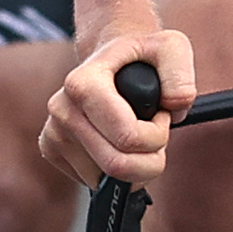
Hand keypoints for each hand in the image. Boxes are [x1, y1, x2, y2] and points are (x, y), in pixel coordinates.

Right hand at [39, 24, 184, 188]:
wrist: (112, 59)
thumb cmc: (142, 56)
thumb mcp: (172, 49)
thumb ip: (180, 78)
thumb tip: (174, 111)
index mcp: (83, 83)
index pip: (128, 138)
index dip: (157, 135)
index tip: (161, 115)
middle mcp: (62, 108)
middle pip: (117, 166)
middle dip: (149, 159)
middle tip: (154, 134)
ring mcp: (54, 132)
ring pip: (105, 180)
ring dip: (133, 167)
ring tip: (134, 134)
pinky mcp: (52, 150)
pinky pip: (93, 181)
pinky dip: (114, 173)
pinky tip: (116, 143)